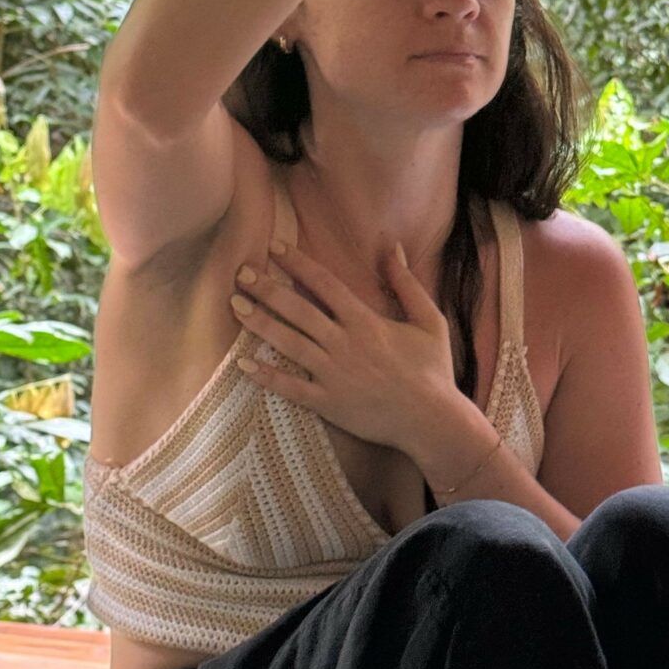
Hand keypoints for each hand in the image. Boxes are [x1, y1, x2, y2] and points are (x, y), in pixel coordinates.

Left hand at [230, 240, 457, 453]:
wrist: (431, 420)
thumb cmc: (433, 370)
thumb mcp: (429, 320)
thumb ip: (406, 284)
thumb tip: (394, 248)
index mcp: (365, 321)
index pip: (324, 284)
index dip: (298, 263)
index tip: (275, 247)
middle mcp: (343, 343)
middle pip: (297, 309)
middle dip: (267, 288)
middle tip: (241, 272)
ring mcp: (332, 374)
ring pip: (287, 342)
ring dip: (258, 322)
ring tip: (234, 305)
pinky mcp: (327, 402)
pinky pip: (290, 388)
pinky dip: (266, 376)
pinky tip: (242, 363)